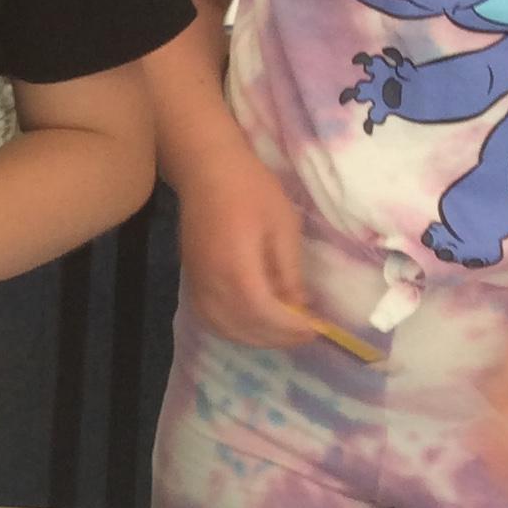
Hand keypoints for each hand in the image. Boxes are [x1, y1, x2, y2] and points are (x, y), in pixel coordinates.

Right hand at [177, 152, 313, 348]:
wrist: (207, 169)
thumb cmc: (251, 190)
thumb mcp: (283, 225)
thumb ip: (289, 271)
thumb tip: (300, 306)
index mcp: (237, 266)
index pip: (263, 313)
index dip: (289, 327)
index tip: (315, 329)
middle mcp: (212, 282)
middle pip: (242, 327)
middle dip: (276, 337)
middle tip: (304, 334)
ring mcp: (197, 282)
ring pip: (222, 327)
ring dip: (254, 338)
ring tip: (281, 333)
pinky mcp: (191, 279)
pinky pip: (209, 317)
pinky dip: (232, 329)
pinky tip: (252, 324)